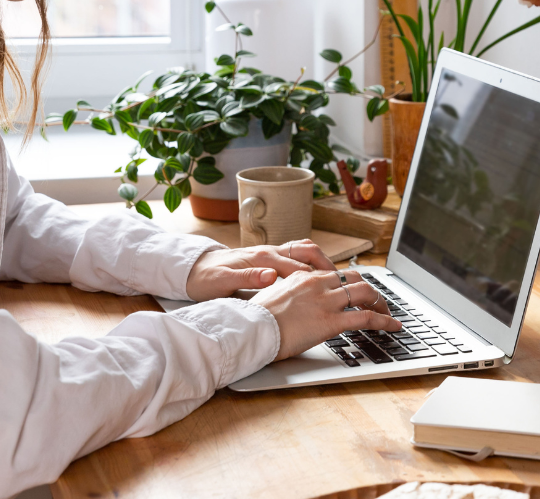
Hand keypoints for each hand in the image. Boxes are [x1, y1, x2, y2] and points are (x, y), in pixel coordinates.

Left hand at [185, 240, 336, 301]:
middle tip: (345, 282)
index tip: (335, 288)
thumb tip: (271, 276)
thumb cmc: (206, 277)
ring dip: (321, 262)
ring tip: (338, 279)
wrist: (193, 269)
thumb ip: (247, 278)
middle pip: (307, 251)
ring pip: (304, 251)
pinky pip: (296, 256)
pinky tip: (317, 278)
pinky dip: (310, 264)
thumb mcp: (222, 282)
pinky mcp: (267, 259)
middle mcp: (268, 252)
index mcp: (261, 257)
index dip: (318, 277)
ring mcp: (269, 254)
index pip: (297, 265)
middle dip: (327, 265)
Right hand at [251, 269, 399, 360]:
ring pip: (365, 293)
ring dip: (381, 303)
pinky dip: (383, 321)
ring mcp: (326, 301)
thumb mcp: (274, 299)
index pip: (335, 274)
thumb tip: (296, 305)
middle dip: (370, 290)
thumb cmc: (257, 319)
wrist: (251, 328)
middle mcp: (317, 283)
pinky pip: (365, 317)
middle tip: (377, 301)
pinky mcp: (331, 321)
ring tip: (388, 313)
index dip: (350, 284)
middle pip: (354, 279)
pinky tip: (392, 326)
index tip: (356, 293)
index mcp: (303, 277)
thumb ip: (290, 297)